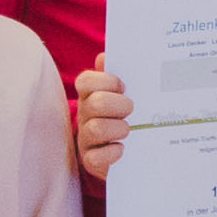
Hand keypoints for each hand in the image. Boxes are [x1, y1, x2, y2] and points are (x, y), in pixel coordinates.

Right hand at [71, 66, 132, 182]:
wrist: (125, 151)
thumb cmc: (123, 115)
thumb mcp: (122, 94)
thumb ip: (117, 73)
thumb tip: (104, 56)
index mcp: (90, 95)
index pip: (86, 81)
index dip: (107, 81)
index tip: (124, 87)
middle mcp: (85, 114)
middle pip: (95, 103)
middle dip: (119, 105)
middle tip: (132, 110)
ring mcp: (86, 138)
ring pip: (96, 129)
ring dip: (118, 129)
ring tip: (128, 130)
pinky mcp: (90, 160)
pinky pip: (95, 158)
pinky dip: (112, 153)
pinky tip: (122, 149)